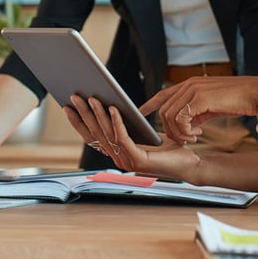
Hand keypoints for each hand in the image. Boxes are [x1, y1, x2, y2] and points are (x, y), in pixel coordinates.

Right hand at [64, 95, 201, 178]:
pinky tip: (114, 108)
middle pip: (96, 134)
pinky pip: (123, 138)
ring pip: (107, 134)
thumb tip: (110, 104)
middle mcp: (118, 159)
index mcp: (117, 153)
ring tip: (92, 98)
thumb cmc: (168, 147)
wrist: (189, 162)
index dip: (78, 122)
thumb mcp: (142, 132)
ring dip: (98, 115)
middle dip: (84, 114)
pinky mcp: (138, 160)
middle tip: (75, 96)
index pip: (91, 137)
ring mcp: (127, 161)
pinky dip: (117, 122)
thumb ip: (126, 124)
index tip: (67, 106)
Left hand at [139, 76, 257, 143]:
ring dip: (178, 132)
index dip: (149, 104)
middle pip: (164, 109)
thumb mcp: (211, 105)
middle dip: (170, 129)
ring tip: (193, 137)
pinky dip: (185, 130)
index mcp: (190, 84)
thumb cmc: (237, 100)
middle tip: (186, 139)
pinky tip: (198, 133)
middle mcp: (188, 84)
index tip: (140, 113)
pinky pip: (181, 118)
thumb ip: (196, 111)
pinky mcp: (200, 98)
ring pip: (169, 115)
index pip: (163, 94)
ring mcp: (193, 90)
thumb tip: (187, 125)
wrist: (256, 94)